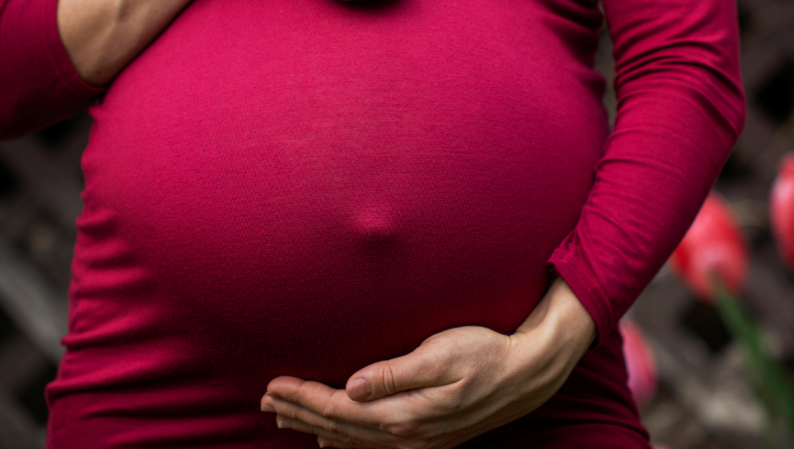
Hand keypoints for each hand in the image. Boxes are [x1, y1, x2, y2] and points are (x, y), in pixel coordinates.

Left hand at [261, 278, 596, 448]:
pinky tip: (331, 439)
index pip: (339, 410)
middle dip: (299, 412)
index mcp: (405, 413)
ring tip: (284, 417)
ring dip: (315, 426)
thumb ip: (395, 374)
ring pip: (352, 441)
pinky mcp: (427, 437)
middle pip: (339, 428)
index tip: (273, 384)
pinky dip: (344, 442)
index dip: (303, 398)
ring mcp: (418, 441)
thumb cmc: (486, 353)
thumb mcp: (441, 354)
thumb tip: (352, 388)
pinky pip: (372, 447)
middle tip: (265, 400)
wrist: (528, 374)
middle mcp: (407, 435)